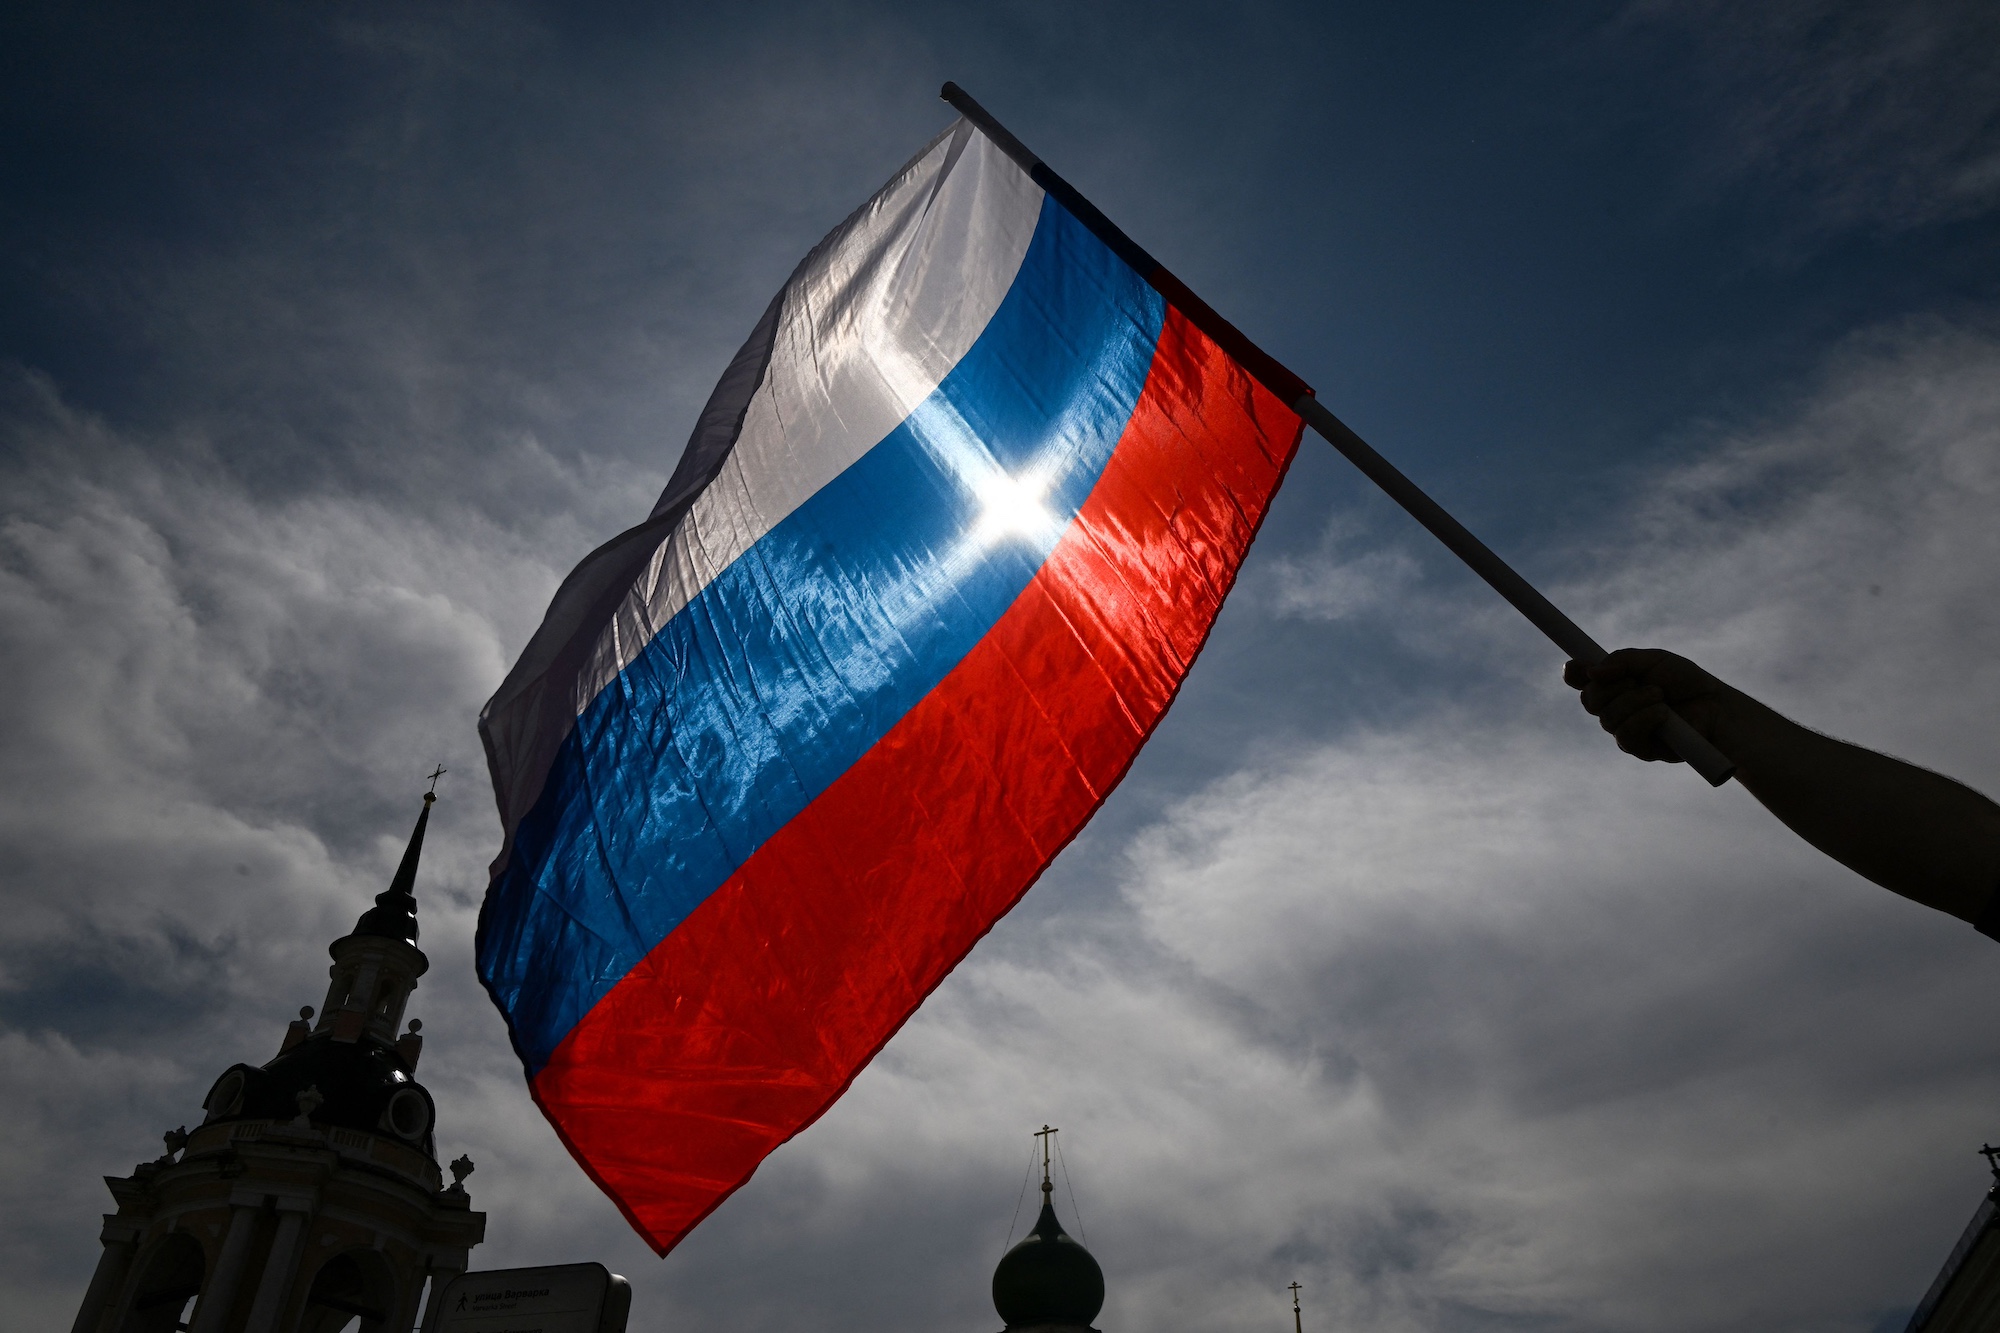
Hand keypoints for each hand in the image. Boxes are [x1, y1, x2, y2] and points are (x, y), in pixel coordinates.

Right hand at [1562, 648, 1726, 763]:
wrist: (1716, 705)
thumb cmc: (1686, 681)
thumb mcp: (1654, 660)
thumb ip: (1622, 661)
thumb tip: (1591, 672)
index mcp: (1615, 685)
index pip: (1583, 682)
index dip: (1573, 674)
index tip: (1575, 668)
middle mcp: (1615, 709)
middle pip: (1590, 700)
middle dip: (1611, 687)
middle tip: (1636, 681)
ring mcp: (1626, 730)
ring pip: (1608, 719)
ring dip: (1634, 702)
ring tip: (1660, 695)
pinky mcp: (1641, 750)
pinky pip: (1625, 736)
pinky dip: (1644, 719)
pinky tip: (1663, 713)